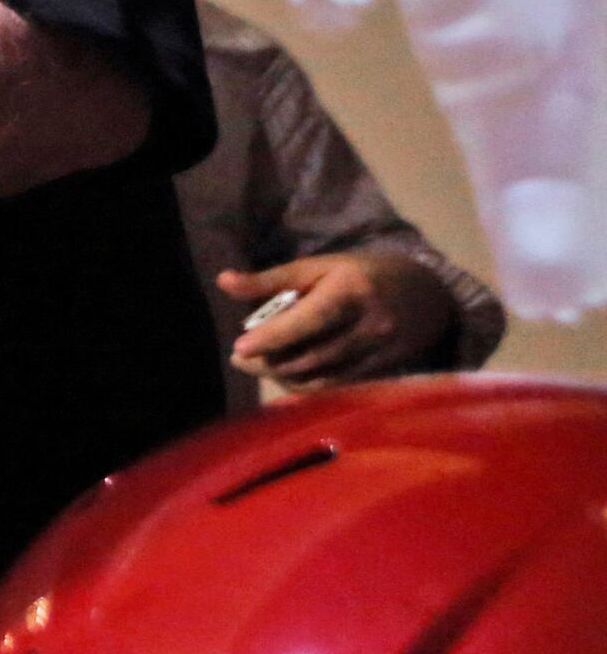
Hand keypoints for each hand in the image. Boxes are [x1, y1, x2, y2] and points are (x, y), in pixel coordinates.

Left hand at [223, 251, 460, 389]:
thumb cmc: (363, 274)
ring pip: (323, 377)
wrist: (430, 295)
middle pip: (311, 356)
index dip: (273, 337)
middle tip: (239, 357)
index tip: (239, 347)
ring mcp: (381, 353)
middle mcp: (371, 326)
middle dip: (270, 361)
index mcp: (352, 291)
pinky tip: (287, 376)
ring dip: (283, 377)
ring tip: (257, 365)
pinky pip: (338, 388)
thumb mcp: (320, 266)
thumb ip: (272, 279)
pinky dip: (307, 386)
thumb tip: (223, 281)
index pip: (309, 320)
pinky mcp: (385, 373)